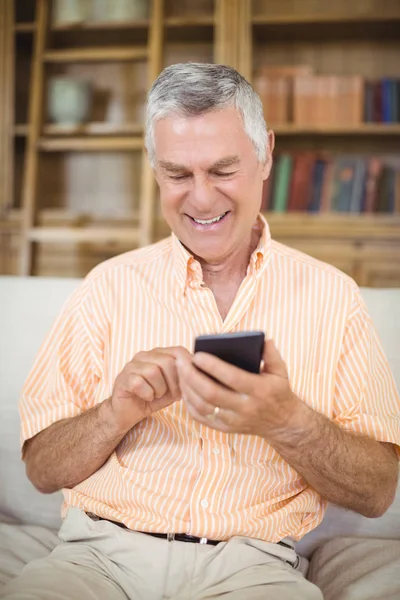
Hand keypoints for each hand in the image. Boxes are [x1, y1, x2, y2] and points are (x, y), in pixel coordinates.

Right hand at [110, 346, 191, 431]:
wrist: (128, 412)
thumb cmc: (152, 397)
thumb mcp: (173, 388)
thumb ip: (184, 379)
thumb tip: (199, 373)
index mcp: (158, 354)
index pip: (178, 351)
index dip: (186, 368)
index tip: (187, 385)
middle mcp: (144, 355)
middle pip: (167, 361)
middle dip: (173, 382)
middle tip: (171, 394)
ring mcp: (132, 366)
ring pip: (153, 371)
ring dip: (159, 389)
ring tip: (156, 395)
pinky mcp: (123, 378)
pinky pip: (139, 382)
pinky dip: (147, 394)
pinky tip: (146, 398)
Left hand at [177, 339, 299, 437]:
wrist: (282, 423)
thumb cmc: (278, 391)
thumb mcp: (280, 371)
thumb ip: (271, 354)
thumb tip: (263, 339)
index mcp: (259, 390)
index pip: (232, 377)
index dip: (212, 366)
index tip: (198, 354)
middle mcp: (246, 407)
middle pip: (211, 393)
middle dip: (192, 376)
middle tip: (181, 361)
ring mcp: (234, 420)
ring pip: (203, 406)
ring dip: (187, 388)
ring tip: (180, 372)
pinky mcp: (226, 429)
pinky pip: (201, 418)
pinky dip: (189, 404)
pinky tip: (184, 389)